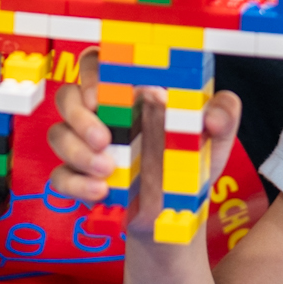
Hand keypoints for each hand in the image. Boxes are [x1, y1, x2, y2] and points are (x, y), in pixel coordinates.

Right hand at [47, 49, 240, 241]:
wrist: (178, 218)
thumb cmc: (191, 167)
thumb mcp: (217, 140)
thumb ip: (224, 116)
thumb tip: (213, 115)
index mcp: (133, 94)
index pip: (97, 64)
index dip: (90, 73)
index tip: (100, 95)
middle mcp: (105, 116)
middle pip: (68, 96)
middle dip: (78, 116)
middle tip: (104, 140)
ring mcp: (87, 147)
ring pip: (58, 134)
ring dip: (77, 152)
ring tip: (109, 171)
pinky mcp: (80, 178)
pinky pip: (59, 175)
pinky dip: (76, 184)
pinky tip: (101, 192)